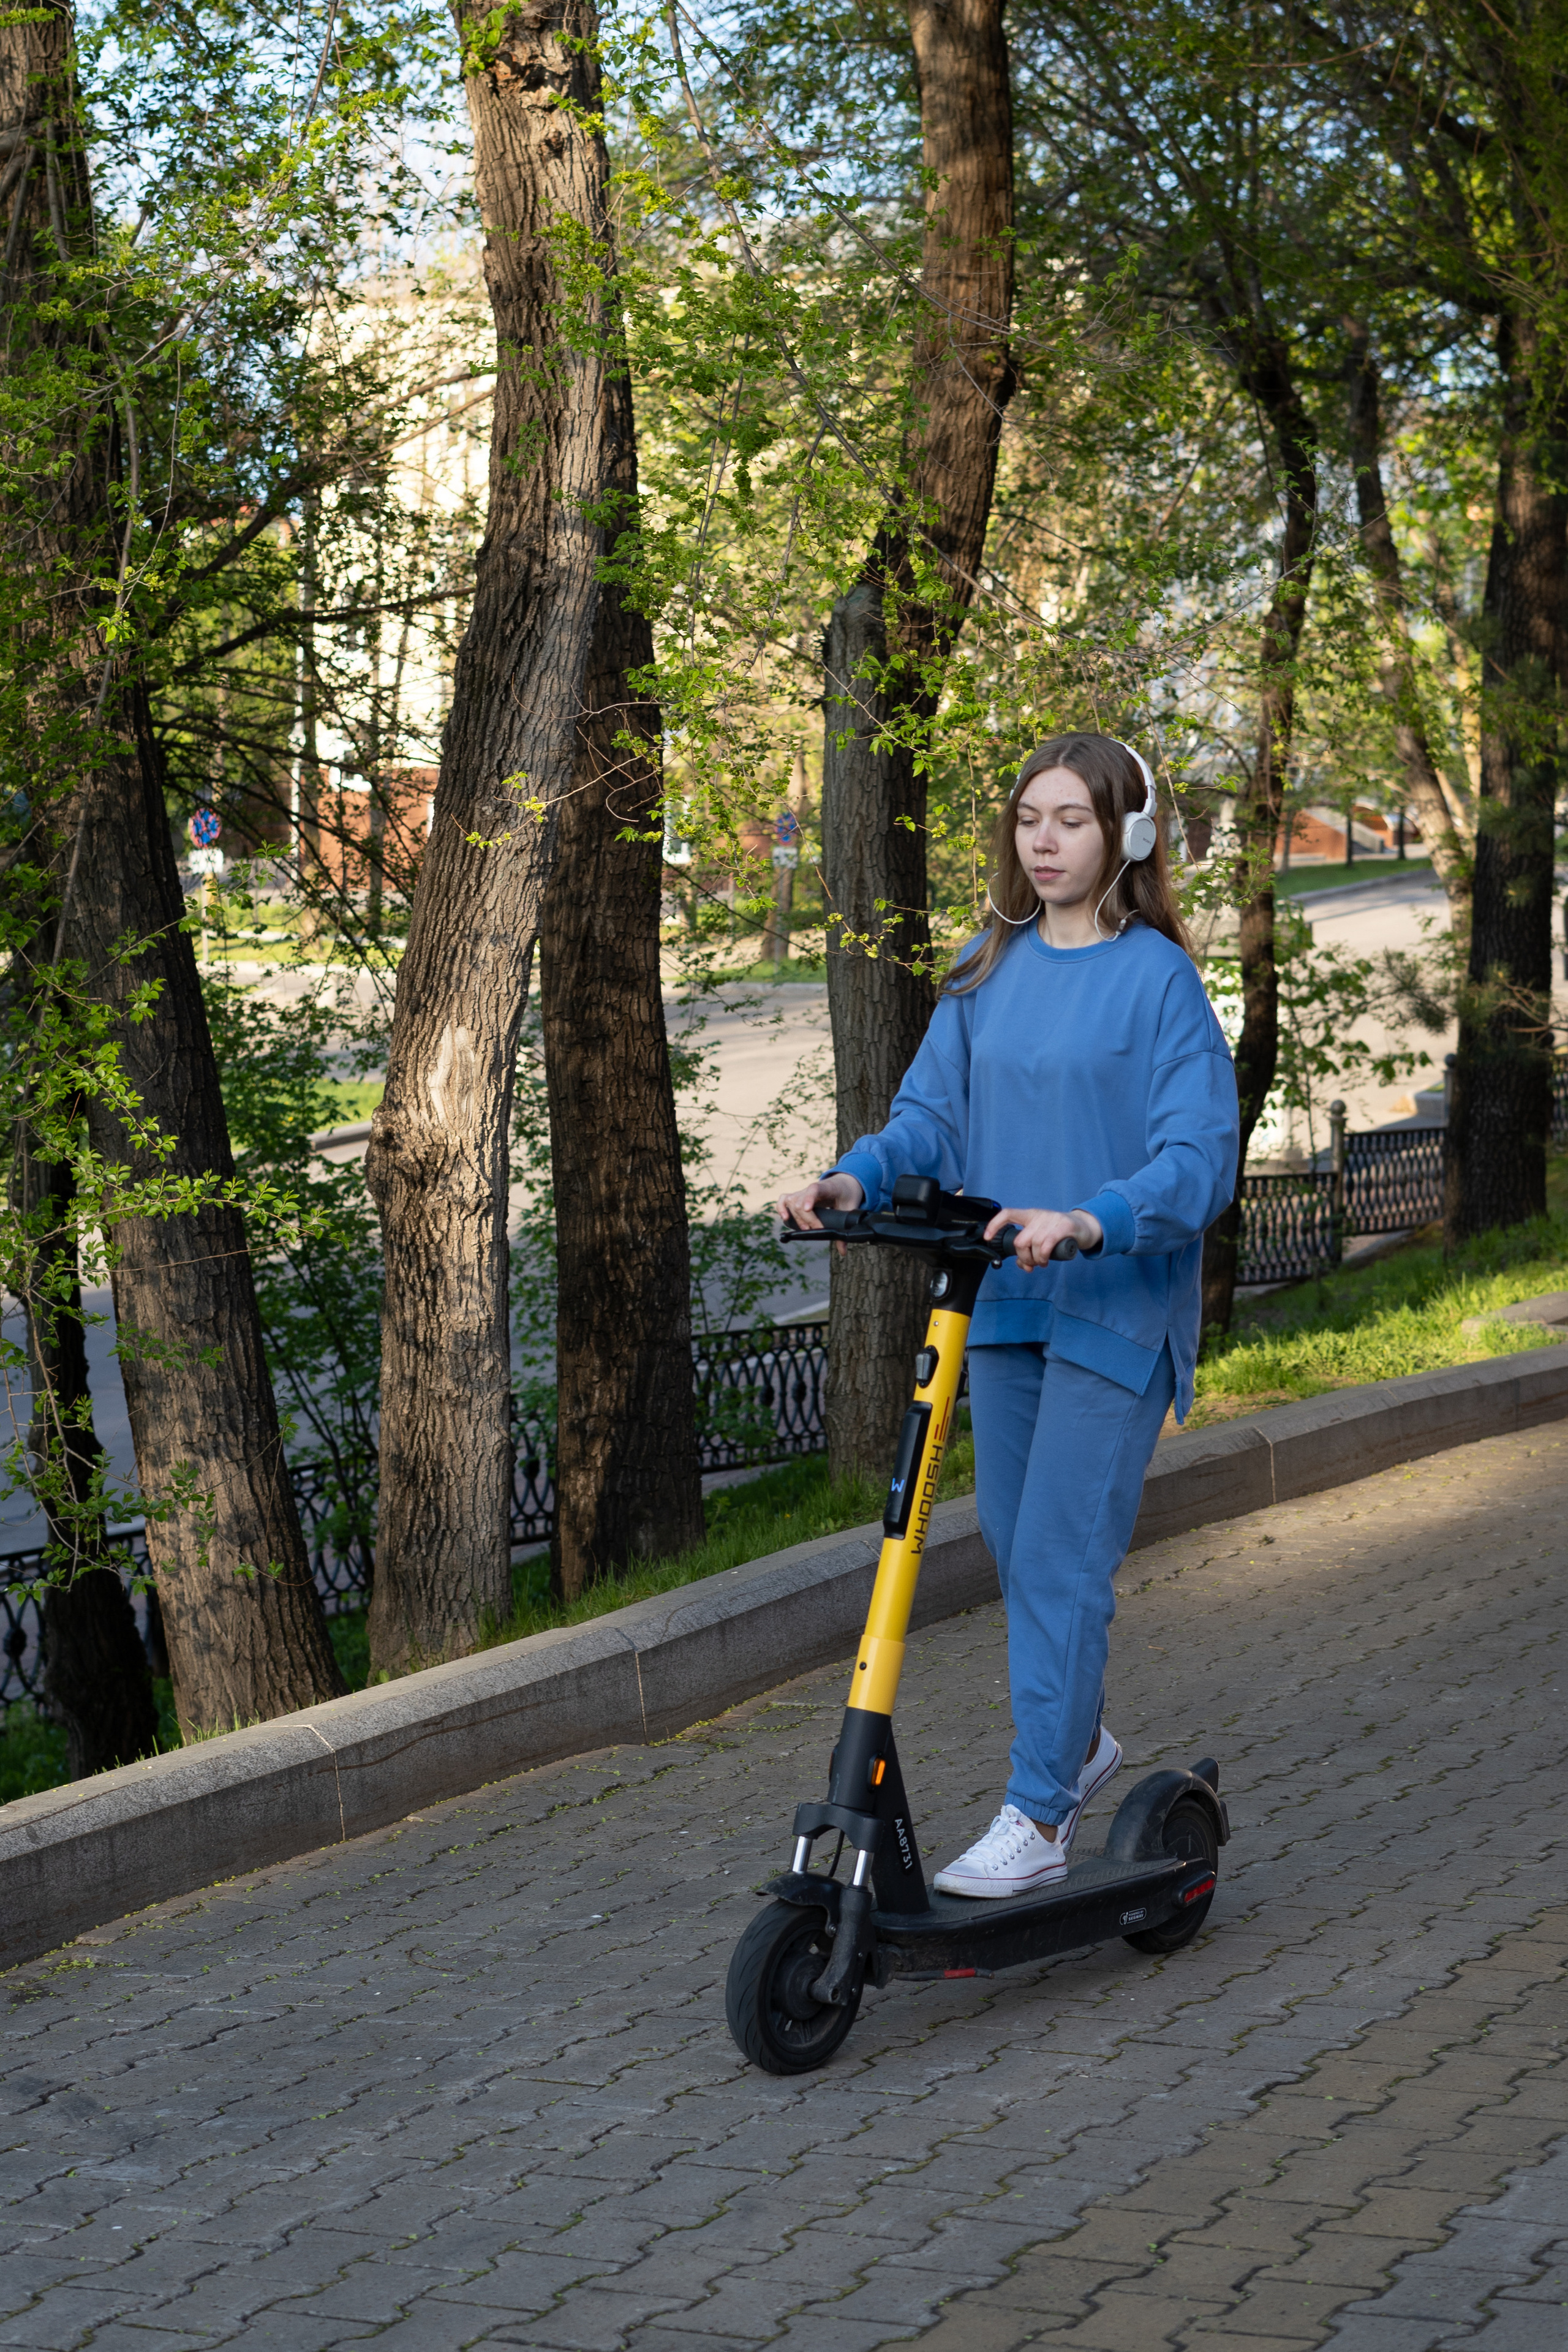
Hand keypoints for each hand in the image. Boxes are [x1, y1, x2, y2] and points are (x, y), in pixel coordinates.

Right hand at [778, 1171, 864, 1230]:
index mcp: (826, 1188)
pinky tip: (785, 1219)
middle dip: (806, 1219)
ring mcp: (802, 1192)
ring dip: (796, 1217)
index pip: (814, 1189)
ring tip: (805, 1229)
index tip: (808, 1209)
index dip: (809, 1198)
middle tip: (816, 1230)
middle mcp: (811, 1189)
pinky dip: (781, 1208)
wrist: (843, 1183)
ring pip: (791, 1202)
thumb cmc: (846, 1194)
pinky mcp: (797, 1196)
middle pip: (800, 1202)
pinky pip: (783, 1199)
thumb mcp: (849, 1208)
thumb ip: (845, 1228)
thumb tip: (842, 1250)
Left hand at [984, 1206, 1102, 1269]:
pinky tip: (1046, 1259)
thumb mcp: (1042, 1237)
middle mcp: (1038, 1216)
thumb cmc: (1060, 1233)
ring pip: (1033, 1244)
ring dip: (1036, 1259)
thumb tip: (1022, 1265)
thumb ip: (1029, 1249)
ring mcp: (1051, 1220)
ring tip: (1042, 1262)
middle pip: (1020, 1240)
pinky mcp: (1064, 1226)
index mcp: (1030, 1215)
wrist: (1084, 1227)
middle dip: (1023, 1257)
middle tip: (1032, 1264)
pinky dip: (1043, 1255)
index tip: (988, 1237)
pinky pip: (1046, 1243)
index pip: (1007, 1214)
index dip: (995, 1225)